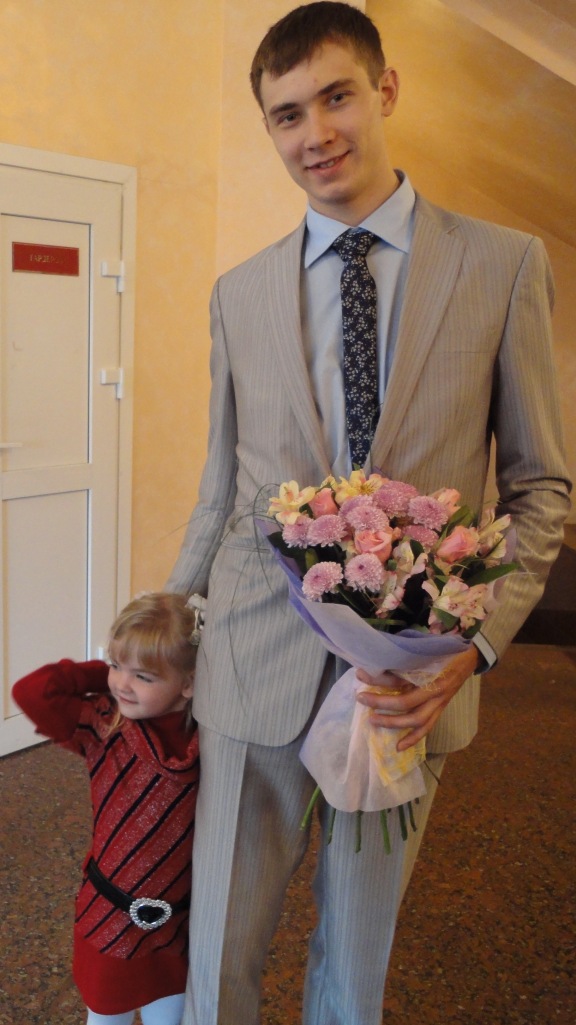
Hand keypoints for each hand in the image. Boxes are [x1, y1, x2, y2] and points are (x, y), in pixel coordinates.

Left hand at [355, 646, 480, 751]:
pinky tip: (400, 747)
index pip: (399, 678)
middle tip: (361, 699)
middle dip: (381, 703)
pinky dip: (414, 739)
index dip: (378, 678)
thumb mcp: (423, 650)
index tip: (360, 674)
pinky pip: (427, 727)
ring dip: (393, 723)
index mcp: (429, 671)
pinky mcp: (441, 709)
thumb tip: (377, 663)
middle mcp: (435, 689)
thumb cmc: (442, 650)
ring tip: (374, 721)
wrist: (468, 657)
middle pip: (405, 702)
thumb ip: (403, 658)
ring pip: (416, 720)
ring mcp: (439, 702)